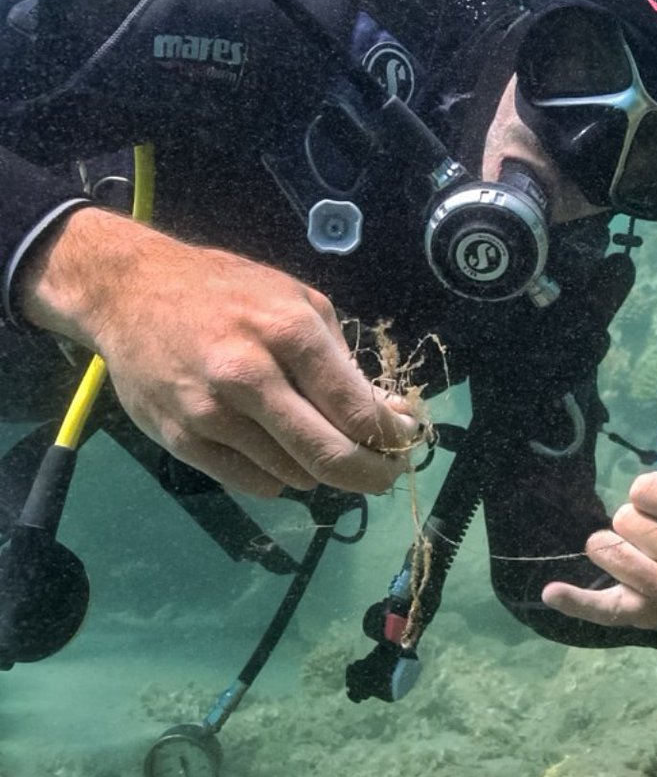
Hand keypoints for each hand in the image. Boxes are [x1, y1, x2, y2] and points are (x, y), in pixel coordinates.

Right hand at [20, 208, 419, 496]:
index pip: (355, 408)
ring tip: (325, 447)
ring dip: (321, 471)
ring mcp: (211, 413)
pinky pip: (252, 483)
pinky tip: (282, 453)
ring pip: (293, 475)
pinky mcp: (182, 441)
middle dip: (371, 473)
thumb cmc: (230, 292)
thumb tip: (389, 414)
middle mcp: (249, 376)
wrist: (131, 293)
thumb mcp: (299, 303)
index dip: (390, 436)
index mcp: (288, 332)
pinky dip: (279, 478)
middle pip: (328, 453)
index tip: (405, 442)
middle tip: (386, 473)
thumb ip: (344, 361)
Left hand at [541, 417, 656, 628]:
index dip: (651, 487)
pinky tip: (553, 593)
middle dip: (633, 516)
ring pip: (607, 548)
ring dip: (609, 542)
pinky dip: (574, 600)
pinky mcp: (637, 620)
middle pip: (626, 517)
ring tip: (632, 550)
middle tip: (656, 530)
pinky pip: (598, 607)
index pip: (650, 487)